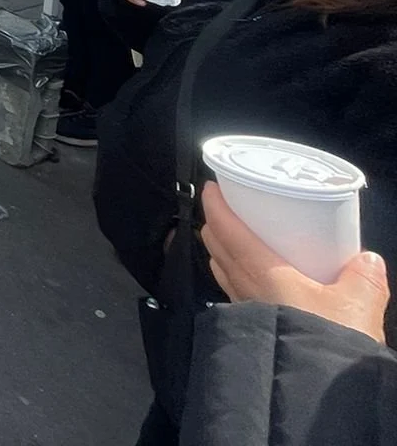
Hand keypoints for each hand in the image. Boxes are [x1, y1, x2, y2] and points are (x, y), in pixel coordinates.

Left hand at [201, 183, 387, 343]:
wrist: (319, 389)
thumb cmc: (330, 340)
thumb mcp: (357, 304)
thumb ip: (363, 276)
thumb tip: (367, 258)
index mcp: (262, 272)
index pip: (228, 231)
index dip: (216, 206)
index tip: (210, 187)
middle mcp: (245, 288)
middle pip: (218, 247)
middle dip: (216, 225)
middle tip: (225, 208)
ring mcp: (245, 310)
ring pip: (223, 270)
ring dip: (222, 251)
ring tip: (233, 240)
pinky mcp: (253, 328)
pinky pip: (233, 292)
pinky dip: (233, 277)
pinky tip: (250, 281)